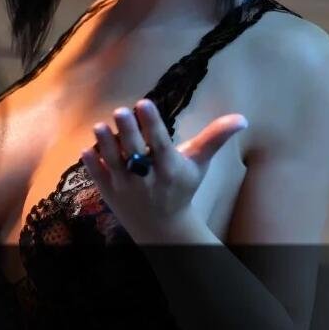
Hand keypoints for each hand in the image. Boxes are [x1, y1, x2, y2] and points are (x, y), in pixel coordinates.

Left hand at [80, 98, 247, 242]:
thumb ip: (215, 138)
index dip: (152, 124)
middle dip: (128, 132)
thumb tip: (242, 118)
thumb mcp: (199, 164)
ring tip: (100, 126)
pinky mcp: (109, 193)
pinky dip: (91, 164)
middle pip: (135, 152)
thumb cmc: (181, 187)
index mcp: (169, 168)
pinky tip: (86, 149)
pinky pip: (97, 177)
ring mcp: (125, 187)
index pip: (160, 143)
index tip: (144, 103)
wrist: (163, 226)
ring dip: (105, 144)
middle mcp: (147, 178)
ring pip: (113, 163)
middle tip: (121, 110)